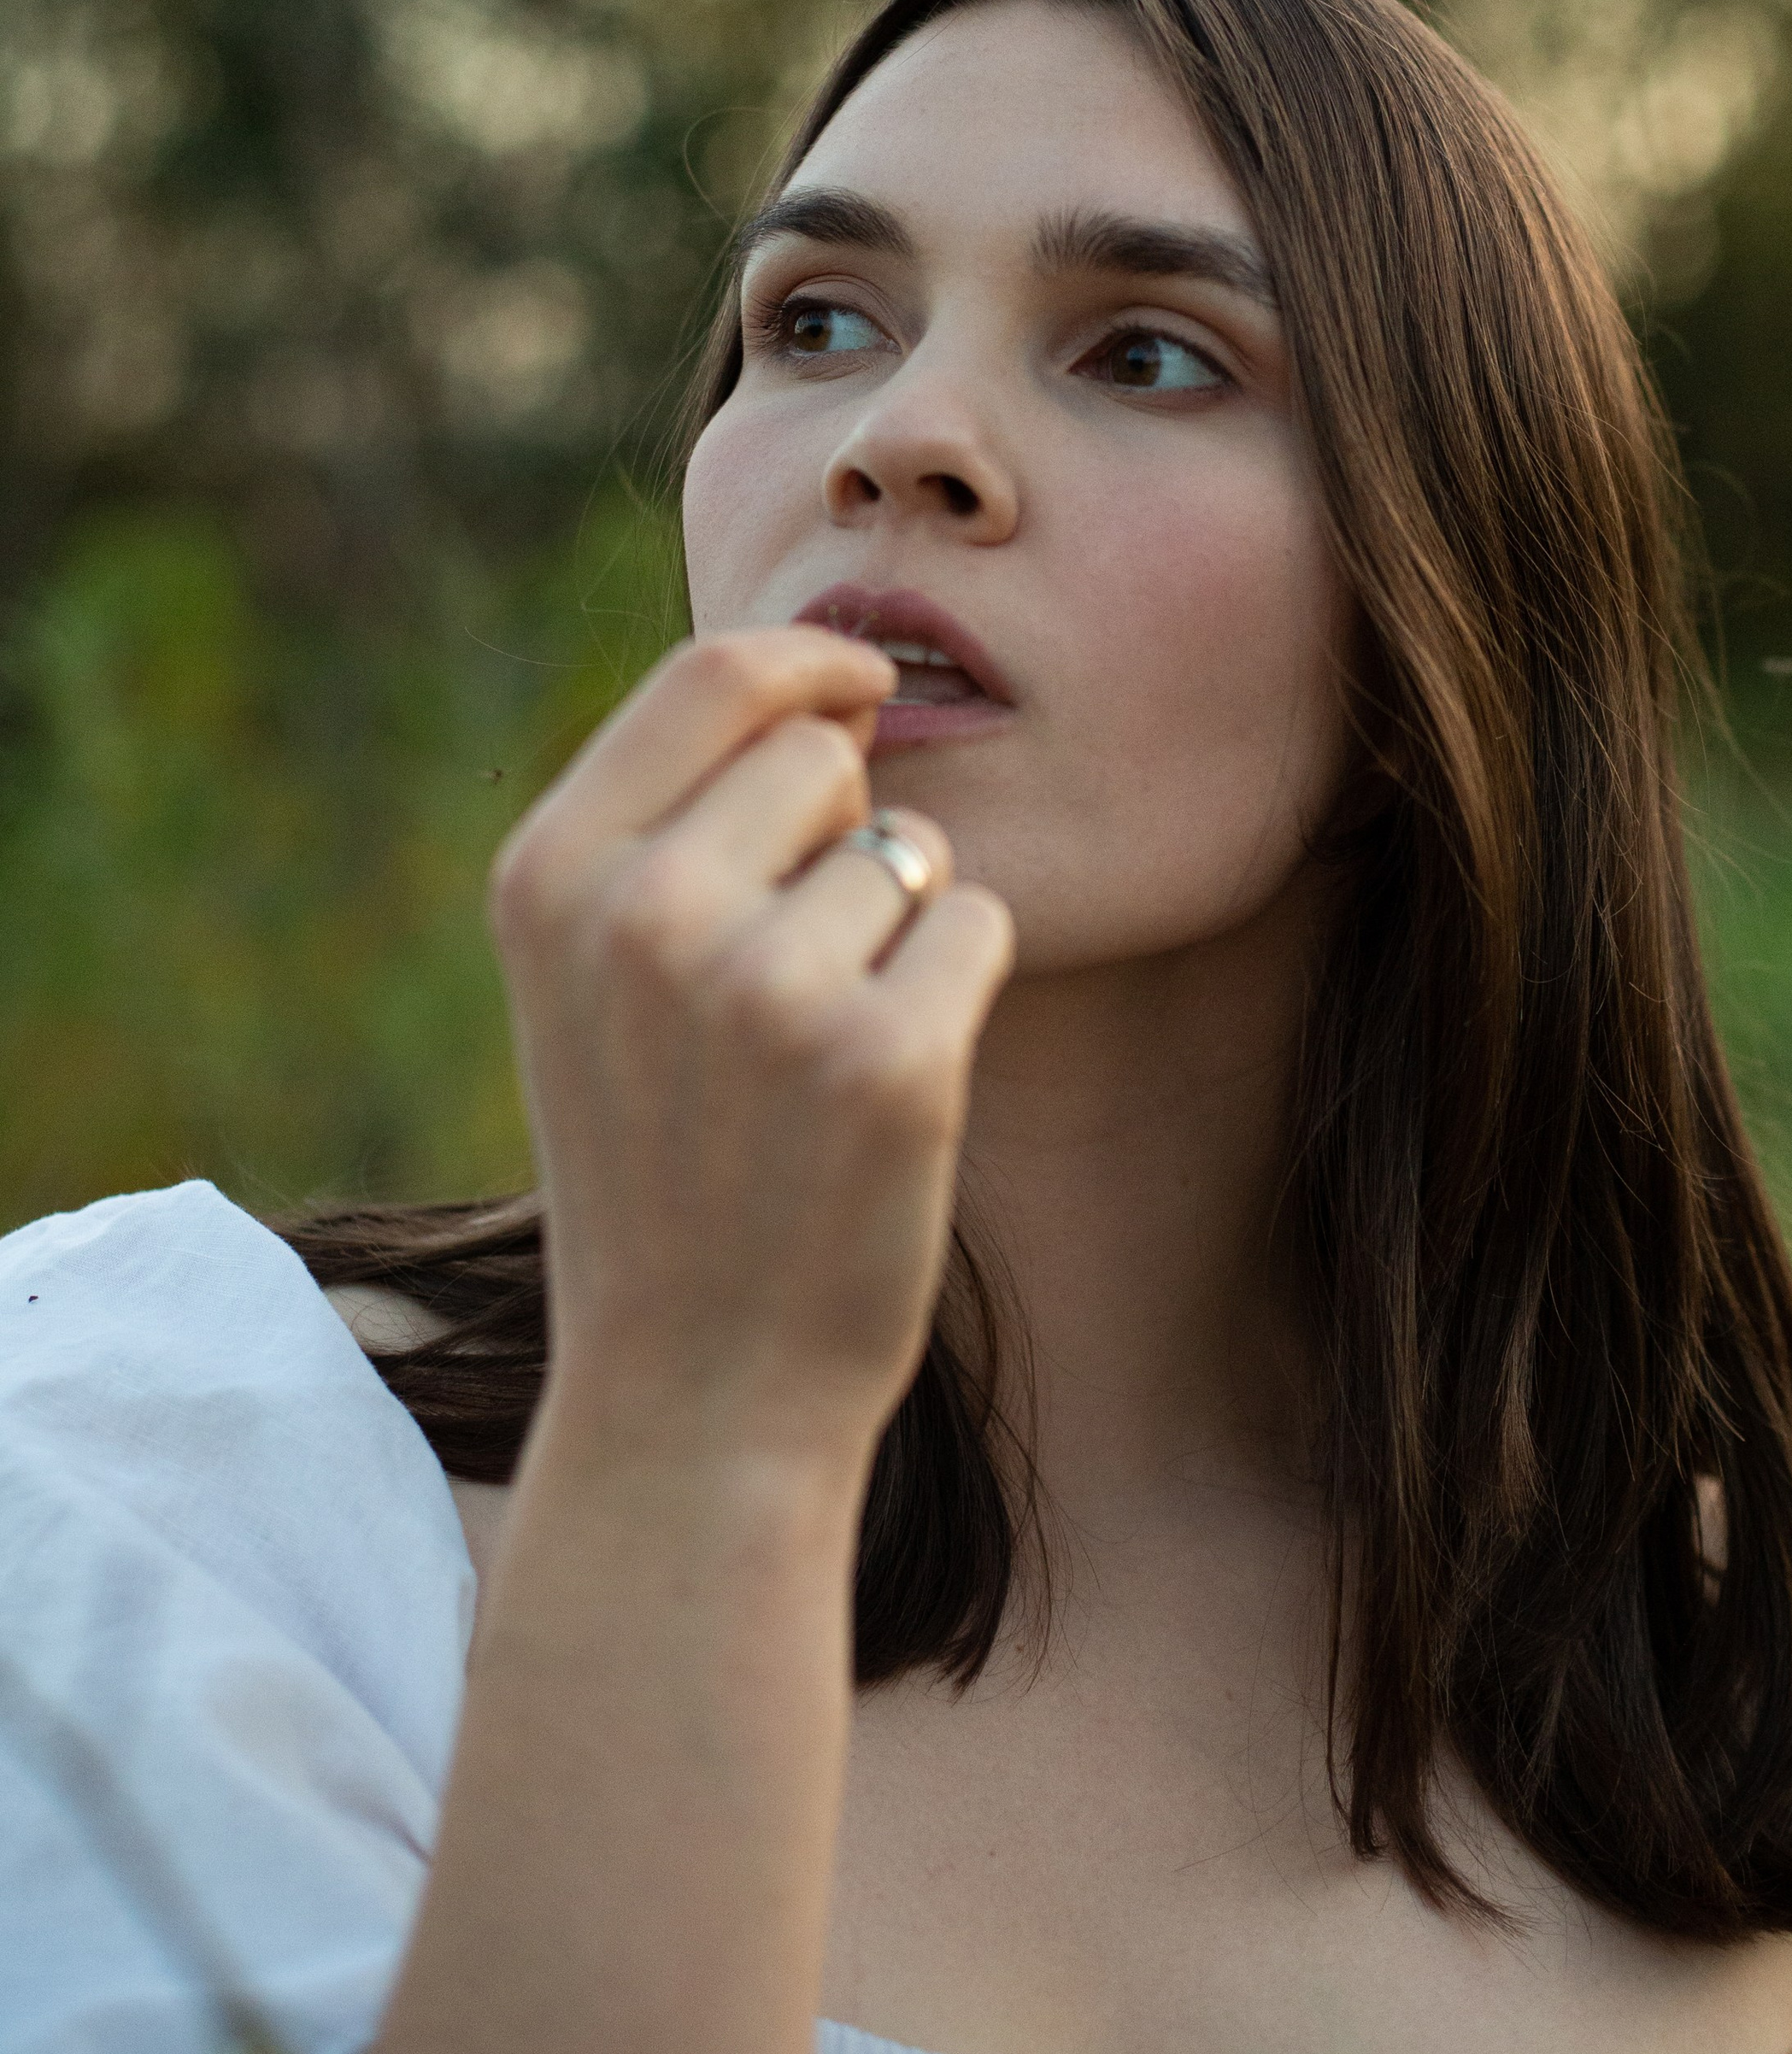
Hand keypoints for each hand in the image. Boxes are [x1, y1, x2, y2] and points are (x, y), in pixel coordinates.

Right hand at [487, 628, 1014, 1474]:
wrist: (694, 1394)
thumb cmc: (660, 1163)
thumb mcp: (592, 975)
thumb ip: (673, 817)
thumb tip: (836, 681)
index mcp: (551, 879)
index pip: (707, 674)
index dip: (808, 658)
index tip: (864, 679)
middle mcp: (645, 915)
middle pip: (820, 754)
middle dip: (843, 828)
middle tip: (793, 972)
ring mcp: (767, 988)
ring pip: (909, 844)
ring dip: (898, 923)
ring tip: (821, 1052)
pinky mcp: (888, 1057)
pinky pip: (977, 923)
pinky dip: (957, 987)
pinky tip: (887, 1088)